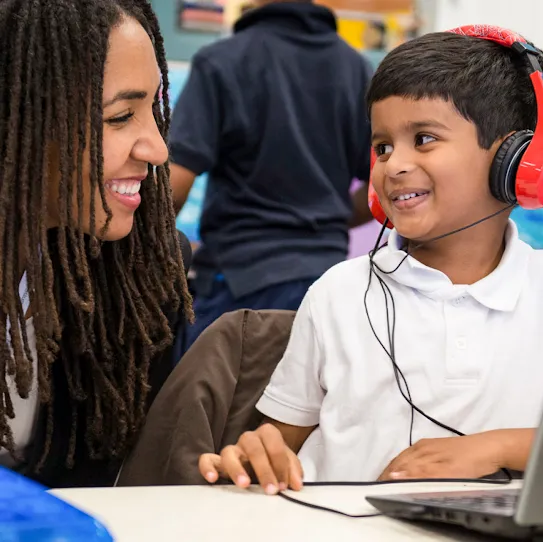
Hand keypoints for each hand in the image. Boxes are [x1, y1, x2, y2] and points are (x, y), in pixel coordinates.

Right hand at [198, 423, 303, 494]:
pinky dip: (207, 467)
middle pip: (253, 447)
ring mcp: (232, 449)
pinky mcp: (218, 461)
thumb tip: (296, 484)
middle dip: (264, 469)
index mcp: (266, 434)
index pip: (274, 443)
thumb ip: (292, 469)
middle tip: (271, 490)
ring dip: (237, 469)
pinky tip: (212, 479)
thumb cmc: (273, 460)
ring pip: (228, 451)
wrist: (262, 459)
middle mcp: (248, 439)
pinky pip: (207, 459)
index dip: (281, 464)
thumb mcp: (287, 461)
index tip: (284, 485)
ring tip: (244, 485)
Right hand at [378, 431, 505, 480]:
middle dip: (387, 472)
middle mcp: (422, 447)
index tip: (378, 488)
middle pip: (399, 461)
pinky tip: (408, 465)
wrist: (490, 448)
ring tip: (388, 476)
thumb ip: (420, 474)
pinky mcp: (436, 445)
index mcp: (421, 453)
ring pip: (406, 457)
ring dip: (395, 467)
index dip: (387, 478)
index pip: (398, 467)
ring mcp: (429, 445)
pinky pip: (413, 454)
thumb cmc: (469, 462)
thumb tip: (394, 475)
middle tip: (379, 484)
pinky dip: (405, 462)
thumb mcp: (446, 473)